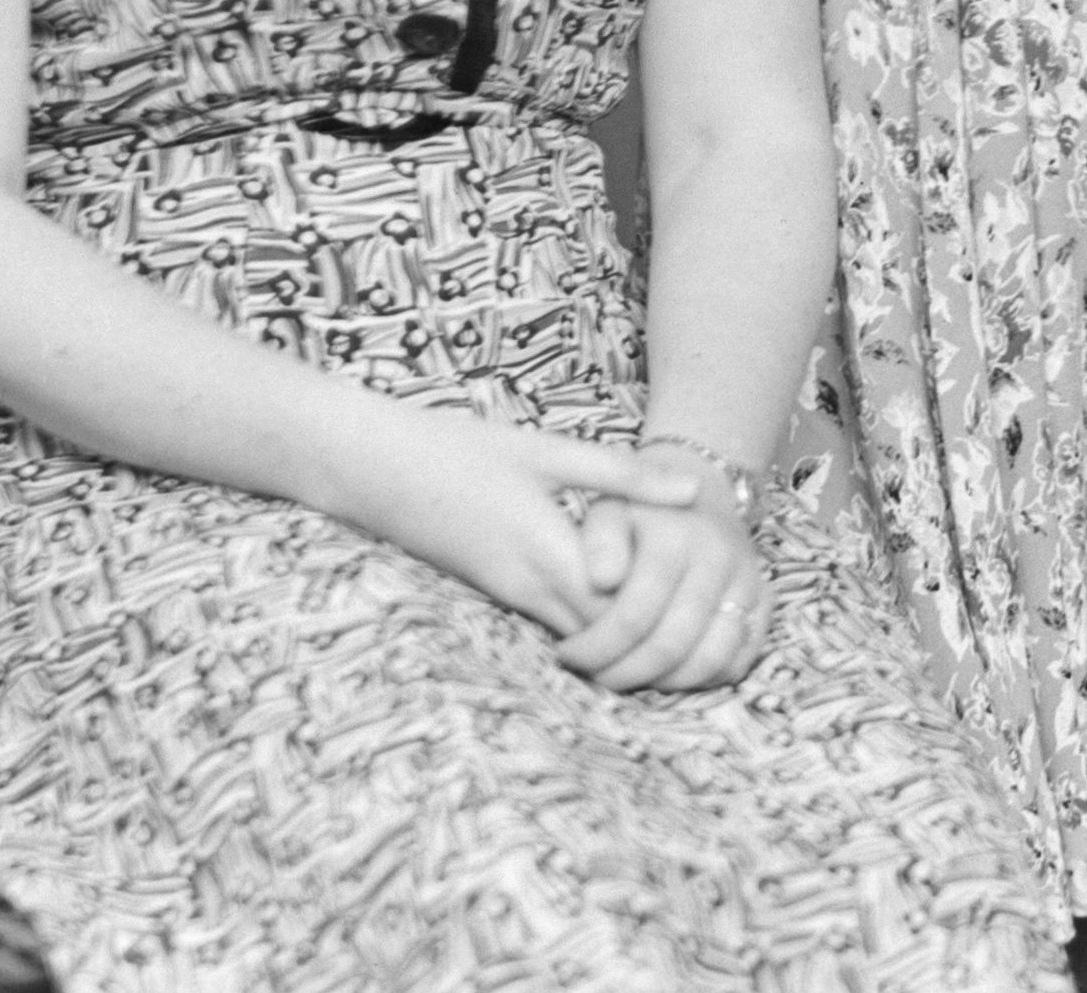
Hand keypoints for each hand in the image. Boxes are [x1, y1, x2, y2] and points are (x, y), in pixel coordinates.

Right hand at [338, 402, 703, 641]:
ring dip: (622, 633)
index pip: (620, 606)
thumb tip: (691, 491)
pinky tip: (621, 602)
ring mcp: (508, 595)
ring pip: (578, 636)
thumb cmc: (464, 451)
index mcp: (547, 550)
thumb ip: (620, 475)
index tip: (710, 596)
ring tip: (677, 616)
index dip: (666, 610)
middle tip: (705, 620)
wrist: (376, 472)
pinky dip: (590, 622)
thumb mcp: (548, 452)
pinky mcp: (497, 592)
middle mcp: (528, 586)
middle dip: (651, 633)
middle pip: (604, 634)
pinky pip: (553, 621)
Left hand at [557, 452, 768, 691]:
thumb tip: (603, 581)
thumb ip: (599, 541)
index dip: (596, 646)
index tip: (568, 652)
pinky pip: (740, 659)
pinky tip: (670, 670)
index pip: (634, 616)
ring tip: (630, 675)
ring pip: (711, 659)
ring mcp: (748, 582)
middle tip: (595, 674)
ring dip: (664, 682)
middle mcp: (720, 560)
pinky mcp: (764, 601)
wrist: (699, 491)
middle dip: (624, 672)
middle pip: (672, 645)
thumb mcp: (608, 511)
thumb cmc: (641, 513)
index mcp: (677, 538)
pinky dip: (704, 678)